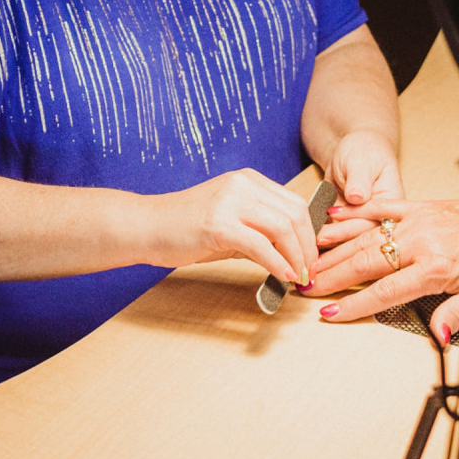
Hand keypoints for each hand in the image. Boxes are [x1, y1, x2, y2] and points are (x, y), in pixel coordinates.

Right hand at [145, 169, 318, 286]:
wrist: (146, 227)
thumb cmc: (186, 228)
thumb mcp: (229, 221)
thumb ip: (259, 230)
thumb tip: (291, 254)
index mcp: (248, 180)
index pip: (295, 203)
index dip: (310, 233)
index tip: (312, 258)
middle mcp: (242, 184)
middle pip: (294, 213)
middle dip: (308, 247)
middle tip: (309, 272)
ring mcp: (230, 202)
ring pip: (282, 227)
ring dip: (296, 257)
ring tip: (298, 277)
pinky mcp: (218, 224)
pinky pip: (260, 244)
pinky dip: (276, 262)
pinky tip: (282, 276)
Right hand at [309, 199, 458, 340]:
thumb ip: (454, 314)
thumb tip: (437, 334)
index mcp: (432, 268)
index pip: (383, 292)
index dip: (353, 304)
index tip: (331, 312)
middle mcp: (418, 242)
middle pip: (365, 262)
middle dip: (333, 276)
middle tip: (308, 285)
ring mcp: (416, 221)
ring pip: (366, 235)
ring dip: (336, 248)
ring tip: (313, 259)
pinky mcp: (419, 206)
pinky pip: (381, 208)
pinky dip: (356, 214)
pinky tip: (334, 218)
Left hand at [317, 130, 403, 247]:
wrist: (352, 152)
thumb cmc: (363, 151)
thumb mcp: (361, 160)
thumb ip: (360, 179)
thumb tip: (357, 196)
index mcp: (393, 204)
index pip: (374, 220)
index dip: (354, 221)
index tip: (333, 218)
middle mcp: (381, 220)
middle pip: (360, 236)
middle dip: (338, 237)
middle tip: (315, 237)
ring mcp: (364, 225)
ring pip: (347, 242)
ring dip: (328, 245)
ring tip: (309, 243)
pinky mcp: (348, 228)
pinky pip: (335, 237)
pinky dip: (321, 239)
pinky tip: (308, 242)